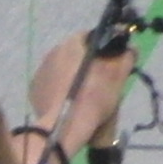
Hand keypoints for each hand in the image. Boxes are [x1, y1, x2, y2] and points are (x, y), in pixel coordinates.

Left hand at [29, 27, 138, 148]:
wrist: (66, 126)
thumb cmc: (93, 96)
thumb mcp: (118, 75)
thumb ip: (126, 56)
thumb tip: (129, 50)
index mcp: (71, 43)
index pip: (89, 37)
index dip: (101, 48)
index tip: (109, 61)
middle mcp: (51, 53)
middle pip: (74, 54)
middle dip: (85, 63)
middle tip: (98, 79)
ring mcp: (39, 73)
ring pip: (61, 69)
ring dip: (71, 76)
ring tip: (83, 92)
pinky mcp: (33, 91)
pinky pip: (51, 84)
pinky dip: (59, 89)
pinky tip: (68, 100)